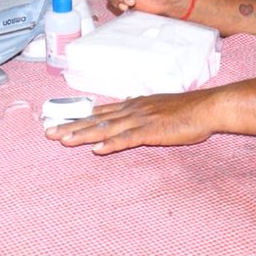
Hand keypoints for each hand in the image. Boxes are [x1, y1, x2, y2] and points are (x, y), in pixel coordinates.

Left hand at [45, 90, 217, 154]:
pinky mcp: (152, 131)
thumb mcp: (157, 108)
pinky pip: (128, 139)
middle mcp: (132, 110)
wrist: (206, 107)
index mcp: (133, 105)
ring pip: (107, 128)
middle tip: (48, 132)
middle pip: (96, 119)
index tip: (58, 121)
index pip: (99, 111)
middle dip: (71, 126)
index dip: (78, 117)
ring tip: (64, 140)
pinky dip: (112, 144)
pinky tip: (98, 150)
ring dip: (84, 134)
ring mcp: (140, 120)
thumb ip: (139, 114)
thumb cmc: (186, 110)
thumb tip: (123, 116)